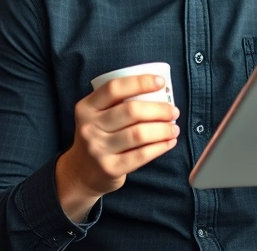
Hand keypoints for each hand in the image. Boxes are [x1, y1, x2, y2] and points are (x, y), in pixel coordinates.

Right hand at [56, 75, 179, 220]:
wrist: (82, 174)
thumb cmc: (100, 138)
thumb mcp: (98, 117)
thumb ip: (118, 104)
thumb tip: (158, 92)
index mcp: (86, 108)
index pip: (114, 88)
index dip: (140, 82)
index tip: (161, 82)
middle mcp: (89, 127)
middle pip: (131, 111)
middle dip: (159, 109)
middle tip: (174, 111)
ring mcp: (98, 149)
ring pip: (139, 134)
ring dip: (163, 129)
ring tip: (174, 128)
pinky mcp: (110, 168)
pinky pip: (141, 155)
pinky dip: (160, 147)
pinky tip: (169, 142)